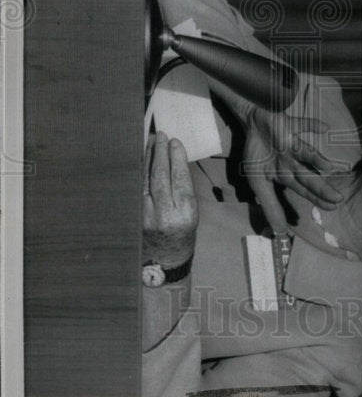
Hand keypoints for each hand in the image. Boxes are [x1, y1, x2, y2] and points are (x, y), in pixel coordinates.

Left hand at [143, 132, 197, 267]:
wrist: (165, 260)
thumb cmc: (183, 233)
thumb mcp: (191, 212)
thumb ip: (183, 188)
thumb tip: (174, 160)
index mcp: (185, 212)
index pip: (179, 177)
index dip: (176, 157)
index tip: (175, 142)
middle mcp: (165, 213)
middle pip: (160, 175)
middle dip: (160, 152)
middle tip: (161, 136)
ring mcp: (146, 215)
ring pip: (145, 179)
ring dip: (148, 158)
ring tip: (151, 142)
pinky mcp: (134, 216)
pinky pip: (137, 188)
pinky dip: (139, 172)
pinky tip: (141, 160)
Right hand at [242, 112, 343, 234]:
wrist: (253, 123)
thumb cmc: (258, 153)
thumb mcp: (258, 182)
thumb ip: (270, 206)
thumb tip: (280, 233)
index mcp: (286, 174)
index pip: (304, 189)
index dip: (317, 199)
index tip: (333, 208)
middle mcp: (292, 161)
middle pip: (308, 176)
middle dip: (321, 187)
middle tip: (338, 198)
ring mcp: (291, 143)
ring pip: (306, 153)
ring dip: (317, 159)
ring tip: (330, 167)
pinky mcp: (288, 125)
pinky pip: (300, 124)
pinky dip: (310, 125)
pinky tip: (324, 128)